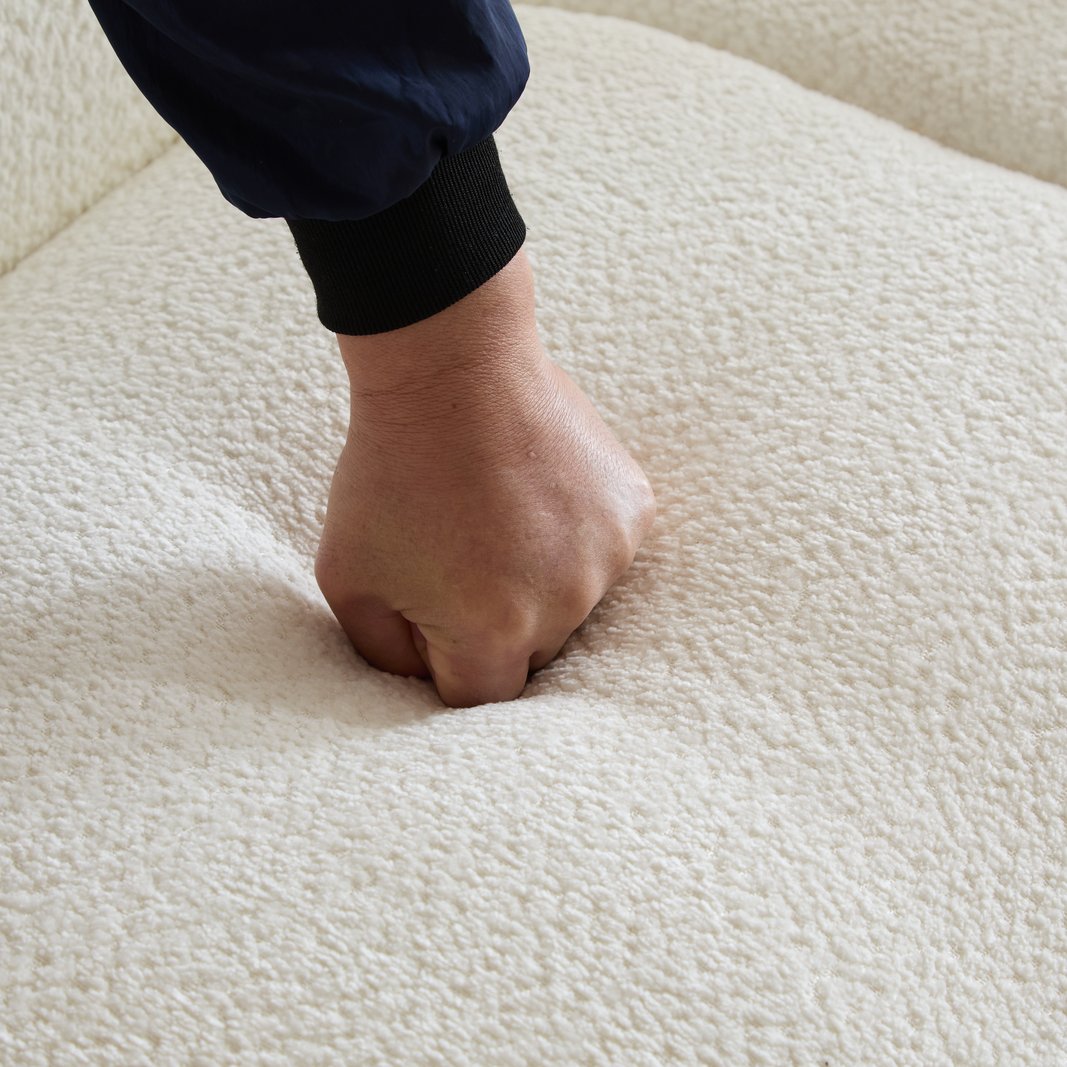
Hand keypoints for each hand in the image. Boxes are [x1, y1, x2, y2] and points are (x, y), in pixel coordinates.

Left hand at [315, 248, 654, 706]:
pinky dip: (574, 536)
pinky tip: (539, 492)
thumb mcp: (347, 576)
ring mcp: (607, 556)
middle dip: (494, 622)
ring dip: (539, 578)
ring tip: (500, 514)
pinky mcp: (633, 511)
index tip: (431, 614)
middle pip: (531, 655)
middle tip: (460, 554)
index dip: (446, 659)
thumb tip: (427, 679)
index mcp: (492, 632)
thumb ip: (385, 654)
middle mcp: (563, 605)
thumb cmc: (389, 470)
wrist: (450, 366)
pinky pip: (603, 553)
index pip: (479, 699)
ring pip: (571, 604)